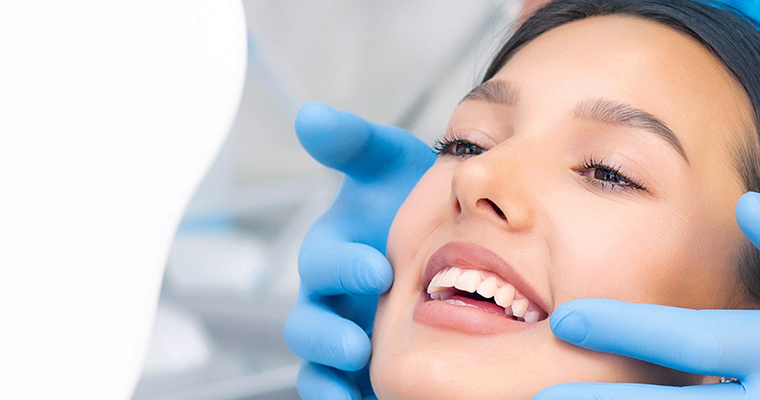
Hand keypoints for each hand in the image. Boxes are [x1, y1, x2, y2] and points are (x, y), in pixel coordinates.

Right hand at [284, 103, 435, 399]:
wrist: (451, 235)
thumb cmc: (411, 200)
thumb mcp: (388, 164)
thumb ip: (353, 142)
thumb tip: (310, 116)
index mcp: (333, 252)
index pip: (323, 260)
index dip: (343, 265)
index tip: (376, 267)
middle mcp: (331, 300)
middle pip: (309, 324)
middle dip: (328, 335)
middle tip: (358, 343)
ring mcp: (344, 338)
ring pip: (318, 367)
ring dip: (328, 377)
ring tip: (352, 385)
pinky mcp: (359, 371)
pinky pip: (339, 392)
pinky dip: (343, 399)